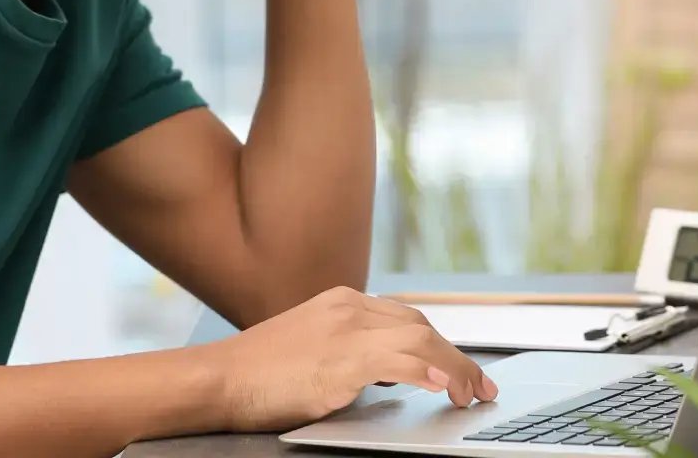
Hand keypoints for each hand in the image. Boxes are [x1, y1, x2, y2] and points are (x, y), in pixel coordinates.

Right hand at [210, 285, 498, 431]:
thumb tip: (385, 374)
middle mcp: (348, 307)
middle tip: (480, 387)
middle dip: (457, 356)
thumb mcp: (310, 348)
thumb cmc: (256, 373)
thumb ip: (348, 351)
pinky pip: (399, 360)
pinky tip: (445, 387)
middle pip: (421, 325)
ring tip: (472, 394)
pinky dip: (428, 371)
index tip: (460, 368)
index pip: (406, 317)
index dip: (440, 344)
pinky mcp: (340, 358)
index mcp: (341, 301)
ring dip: (455, 368)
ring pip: (421, 339)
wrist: (217, 379)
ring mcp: (345, 330)